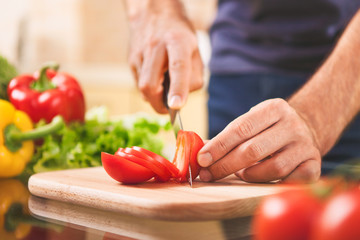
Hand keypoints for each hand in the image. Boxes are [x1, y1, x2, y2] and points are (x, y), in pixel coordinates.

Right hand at [127, 4, 202, 112]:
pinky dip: (148, 89)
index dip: (177, 88)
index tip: (177, 106)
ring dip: (153, 98)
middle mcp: (155, 46)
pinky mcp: (131, 59)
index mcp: (177, 41)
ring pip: (142, 86)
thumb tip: (181, 100)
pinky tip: (156, 80)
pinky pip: (138, 83)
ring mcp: (140, 53)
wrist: (155, 13)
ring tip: (164, 92)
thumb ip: (194, 76)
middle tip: (168, 109)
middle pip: (150, 83)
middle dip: (158, 103)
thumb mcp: (195, 51)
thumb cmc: (180, 36)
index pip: (177, 67)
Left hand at [197, 98, 321, 182]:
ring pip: (273, 168)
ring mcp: (305, 145)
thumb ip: (228, 136)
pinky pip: (290, 180)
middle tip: (207, 175)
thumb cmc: (268, 128)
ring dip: (248, 175)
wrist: (305, 129)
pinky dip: (271, 183)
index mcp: (274, 108)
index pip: (241, 128)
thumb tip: (199, 154)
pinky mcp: (315, 164)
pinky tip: (259, 179)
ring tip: (238, 173)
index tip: (201, 159)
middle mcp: (292, 125)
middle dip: (225, 165)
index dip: (219, 146)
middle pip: (253, 150)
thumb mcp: (251, 122)